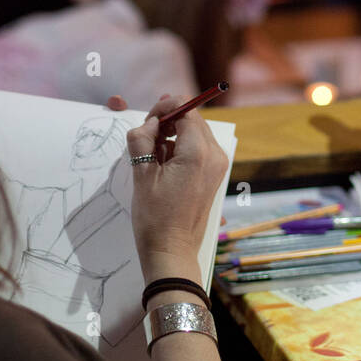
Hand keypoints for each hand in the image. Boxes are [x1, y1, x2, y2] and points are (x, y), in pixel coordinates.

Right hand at [127, 94, 229, 278]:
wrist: (172, 252)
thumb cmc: (156, 218)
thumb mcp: (142, 175)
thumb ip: (142, 140)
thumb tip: (149, 123)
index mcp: (198, 153)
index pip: (185, 109)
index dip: (164, 108)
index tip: (147, 121)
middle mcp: (214, 155)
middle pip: (192, 120)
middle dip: (168, 122)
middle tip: (146, 139)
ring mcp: (217, 166)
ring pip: (194, 133)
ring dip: (172, 137)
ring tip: (153, 159)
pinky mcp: (214, 175)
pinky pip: (198, 149)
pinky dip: (180, 150)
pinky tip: (164, 168)